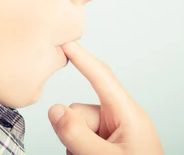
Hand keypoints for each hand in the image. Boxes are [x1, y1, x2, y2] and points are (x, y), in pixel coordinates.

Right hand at [48, 41, 163, 154]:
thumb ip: (78, 134)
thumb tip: (54, 109)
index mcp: (129, 115)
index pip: (101, 77)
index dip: (82, 57)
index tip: (65, 40)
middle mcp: (120, 120)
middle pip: (79, 110)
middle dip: (74, 130)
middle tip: (84, 154)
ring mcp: (112, 133)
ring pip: (75, 127)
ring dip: (74, 145)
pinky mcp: (105, 145)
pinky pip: (78, 140)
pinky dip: (76, 151)